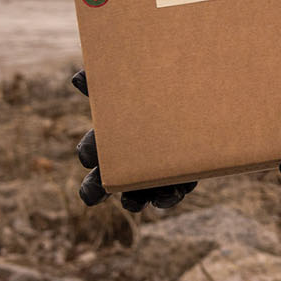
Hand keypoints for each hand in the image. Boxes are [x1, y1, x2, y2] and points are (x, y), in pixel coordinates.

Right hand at [71, 69, 196, 212]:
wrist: (204, 96)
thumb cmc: (161, 87)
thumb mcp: (138, 81)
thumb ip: (110, 81)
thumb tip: (77, 78)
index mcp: (113, 136)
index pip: (91, 149)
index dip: (89, 153)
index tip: (89, 157)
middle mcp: (128, 159)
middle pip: (103, 181)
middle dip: (95, 189)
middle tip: (93, 197)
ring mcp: (152, 171)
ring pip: (136, 194)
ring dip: (134, 199)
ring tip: (134, 202)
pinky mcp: (179, 177)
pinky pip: (171, 192)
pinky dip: (169, 195)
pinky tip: (172, 192)